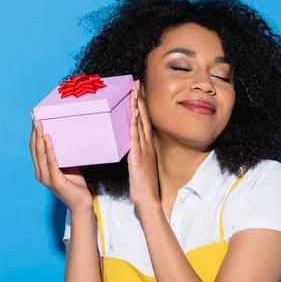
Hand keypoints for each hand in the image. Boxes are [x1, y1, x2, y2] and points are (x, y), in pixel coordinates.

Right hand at [29, 114, 92, 213]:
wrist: (81, 203)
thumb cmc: (75, 184)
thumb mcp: (66, 166)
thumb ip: (61, 155)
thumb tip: (63, 138)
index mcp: (41, 170)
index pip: (34, 149)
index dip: (33, 134)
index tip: (33, 119)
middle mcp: (40, 173)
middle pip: (34, 149)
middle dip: (34, 132)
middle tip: (34, 117)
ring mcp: (46, 177)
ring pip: (40, 153)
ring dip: (39, 137)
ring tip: (40, 124)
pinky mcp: (55, 180)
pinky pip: (51, 161)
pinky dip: (49, 149)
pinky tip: (48, 138)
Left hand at [127, 80, 159, 207]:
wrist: (148, 199)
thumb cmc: (143, 184)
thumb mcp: (141, 163)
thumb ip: (138, 152)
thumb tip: (132, 143)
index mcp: (147, 145)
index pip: (144, 120)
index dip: (142, 104)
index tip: (138, 90)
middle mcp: (147, 144)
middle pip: (144, 117)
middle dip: (140, 99)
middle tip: (136, 82)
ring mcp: (143, 149)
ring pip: (140, 123)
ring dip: (138, 105)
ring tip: (135, 90)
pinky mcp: (138, 156)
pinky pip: (136, 136)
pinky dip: (135, 123)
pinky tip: (135, 112)